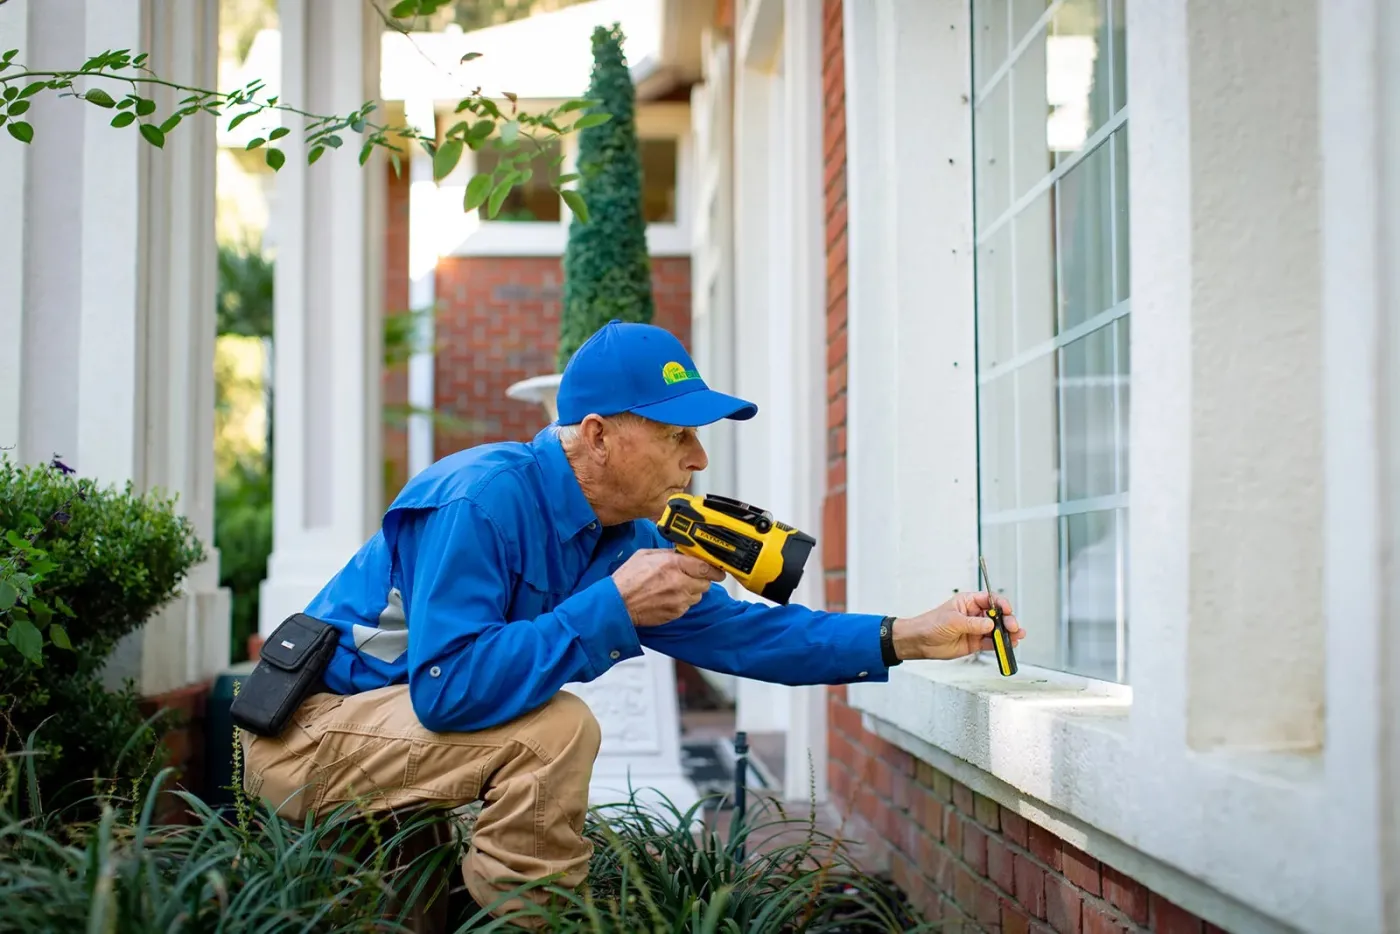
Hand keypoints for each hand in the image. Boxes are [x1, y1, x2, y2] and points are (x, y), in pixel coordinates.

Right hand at [612, 549, 725, 626]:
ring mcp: (678, 600)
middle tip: (690, 576)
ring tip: (675, 587)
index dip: (713, 568)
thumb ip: (668, 553)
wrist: (618, 604)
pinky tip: (669, 597)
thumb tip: (682, 552)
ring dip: (692, 591)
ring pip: (698, 595)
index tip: (716, 568)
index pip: (705, 566)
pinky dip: (682, 601)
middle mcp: (679, 583)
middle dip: (701, 579)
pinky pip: (688, 606)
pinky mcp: (676, 613)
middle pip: (706, 582)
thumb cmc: (627, 580)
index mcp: (672, 564)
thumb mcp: (645, 555)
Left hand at [891, 591, 1023, 660]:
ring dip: (1007, 633)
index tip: (1007, 610)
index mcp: (968, 602)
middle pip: (997, 615)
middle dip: (1007, 620)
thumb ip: (973, 624)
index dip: (1001, 604)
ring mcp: (976, 629)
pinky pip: (991, 643)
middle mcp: (974, 615)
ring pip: (996, 630)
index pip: (990, 599)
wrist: (920, 641)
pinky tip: (1008, 645)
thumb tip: (990, 624)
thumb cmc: (931, 624)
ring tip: (1016, 636)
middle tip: (1013, 627)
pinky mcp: (975, 643)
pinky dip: (1000, 644)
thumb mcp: (953, 621)